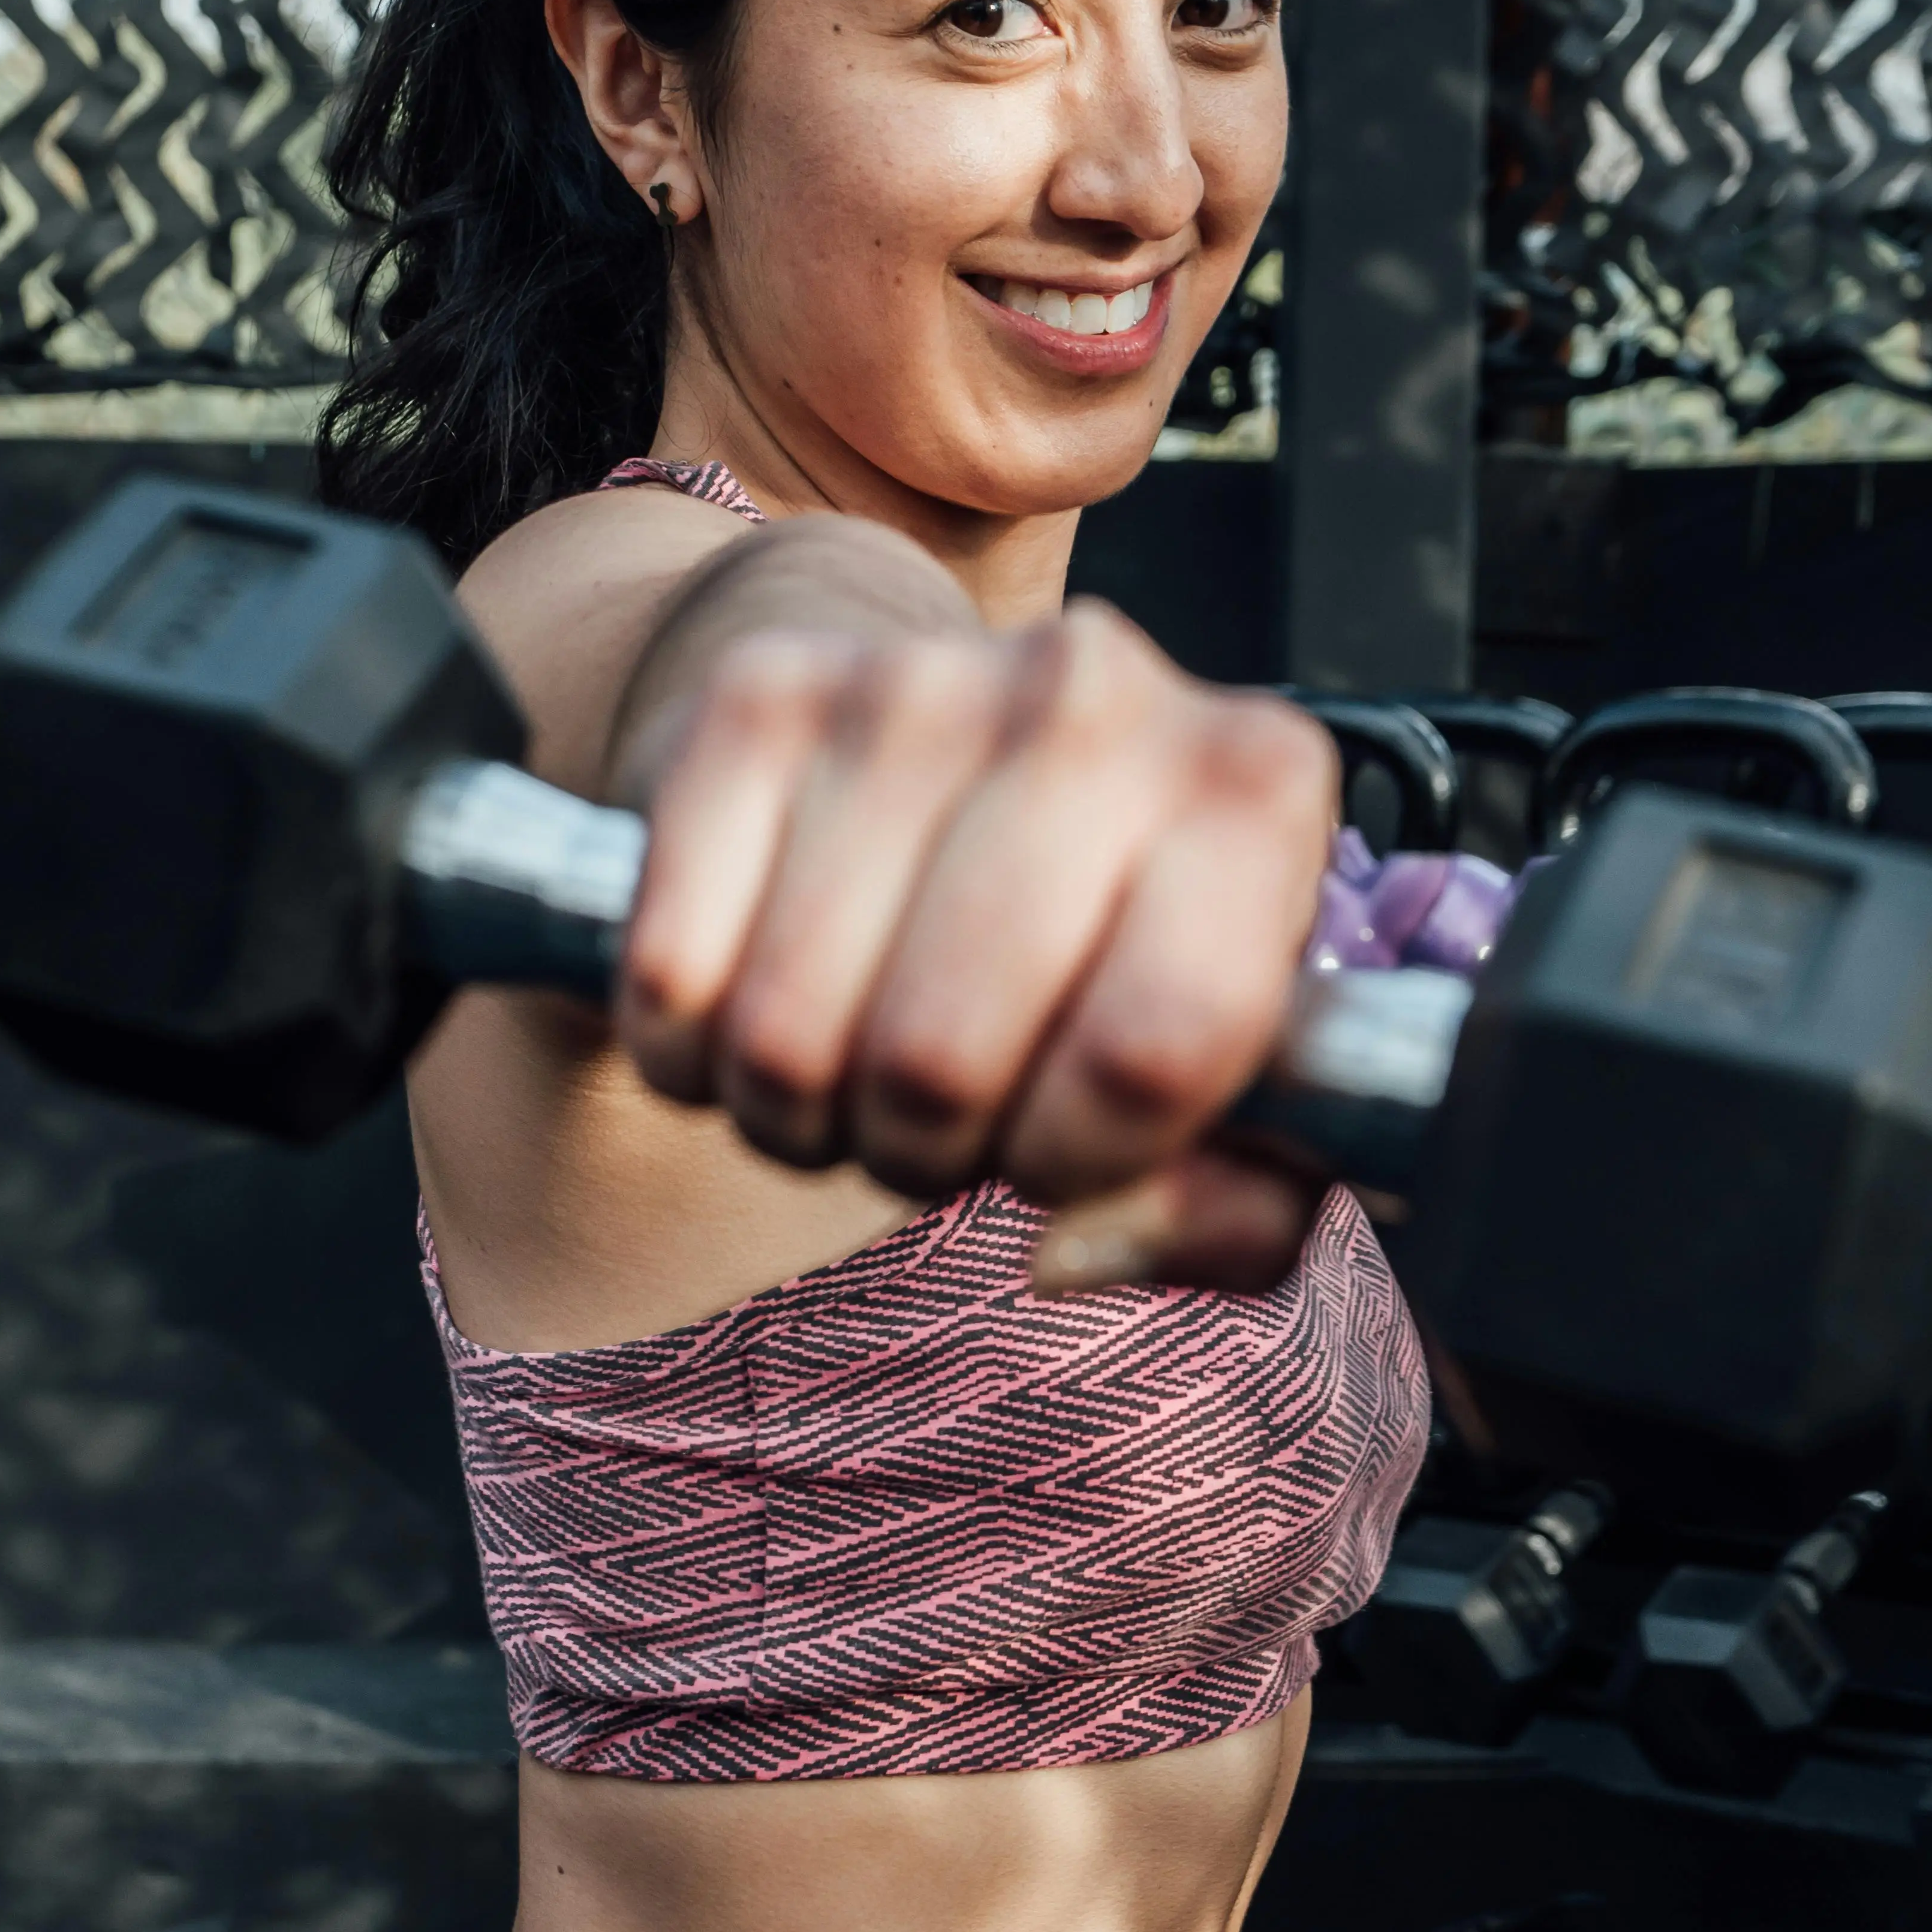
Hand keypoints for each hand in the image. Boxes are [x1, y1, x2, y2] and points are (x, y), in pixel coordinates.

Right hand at [615, 603, 1340, 1287]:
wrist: (945, 752)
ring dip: (802, 1110)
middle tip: (945, 1109)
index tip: (1062, 1147)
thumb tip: (1072, 1247)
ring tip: (857, 1056)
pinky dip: (692, 1047)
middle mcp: (1092, 700)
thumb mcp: (1234, 1088)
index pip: (1150, 1052)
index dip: (1076, 1160)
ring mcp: (909, 684)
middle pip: (938, 1060)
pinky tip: (758, 995)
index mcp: (1256, 787)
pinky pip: (675, 976)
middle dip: (925, 1146)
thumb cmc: (1106, 945)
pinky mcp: (752, 700)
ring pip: (788, 1037)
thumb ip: (1234, 1211)